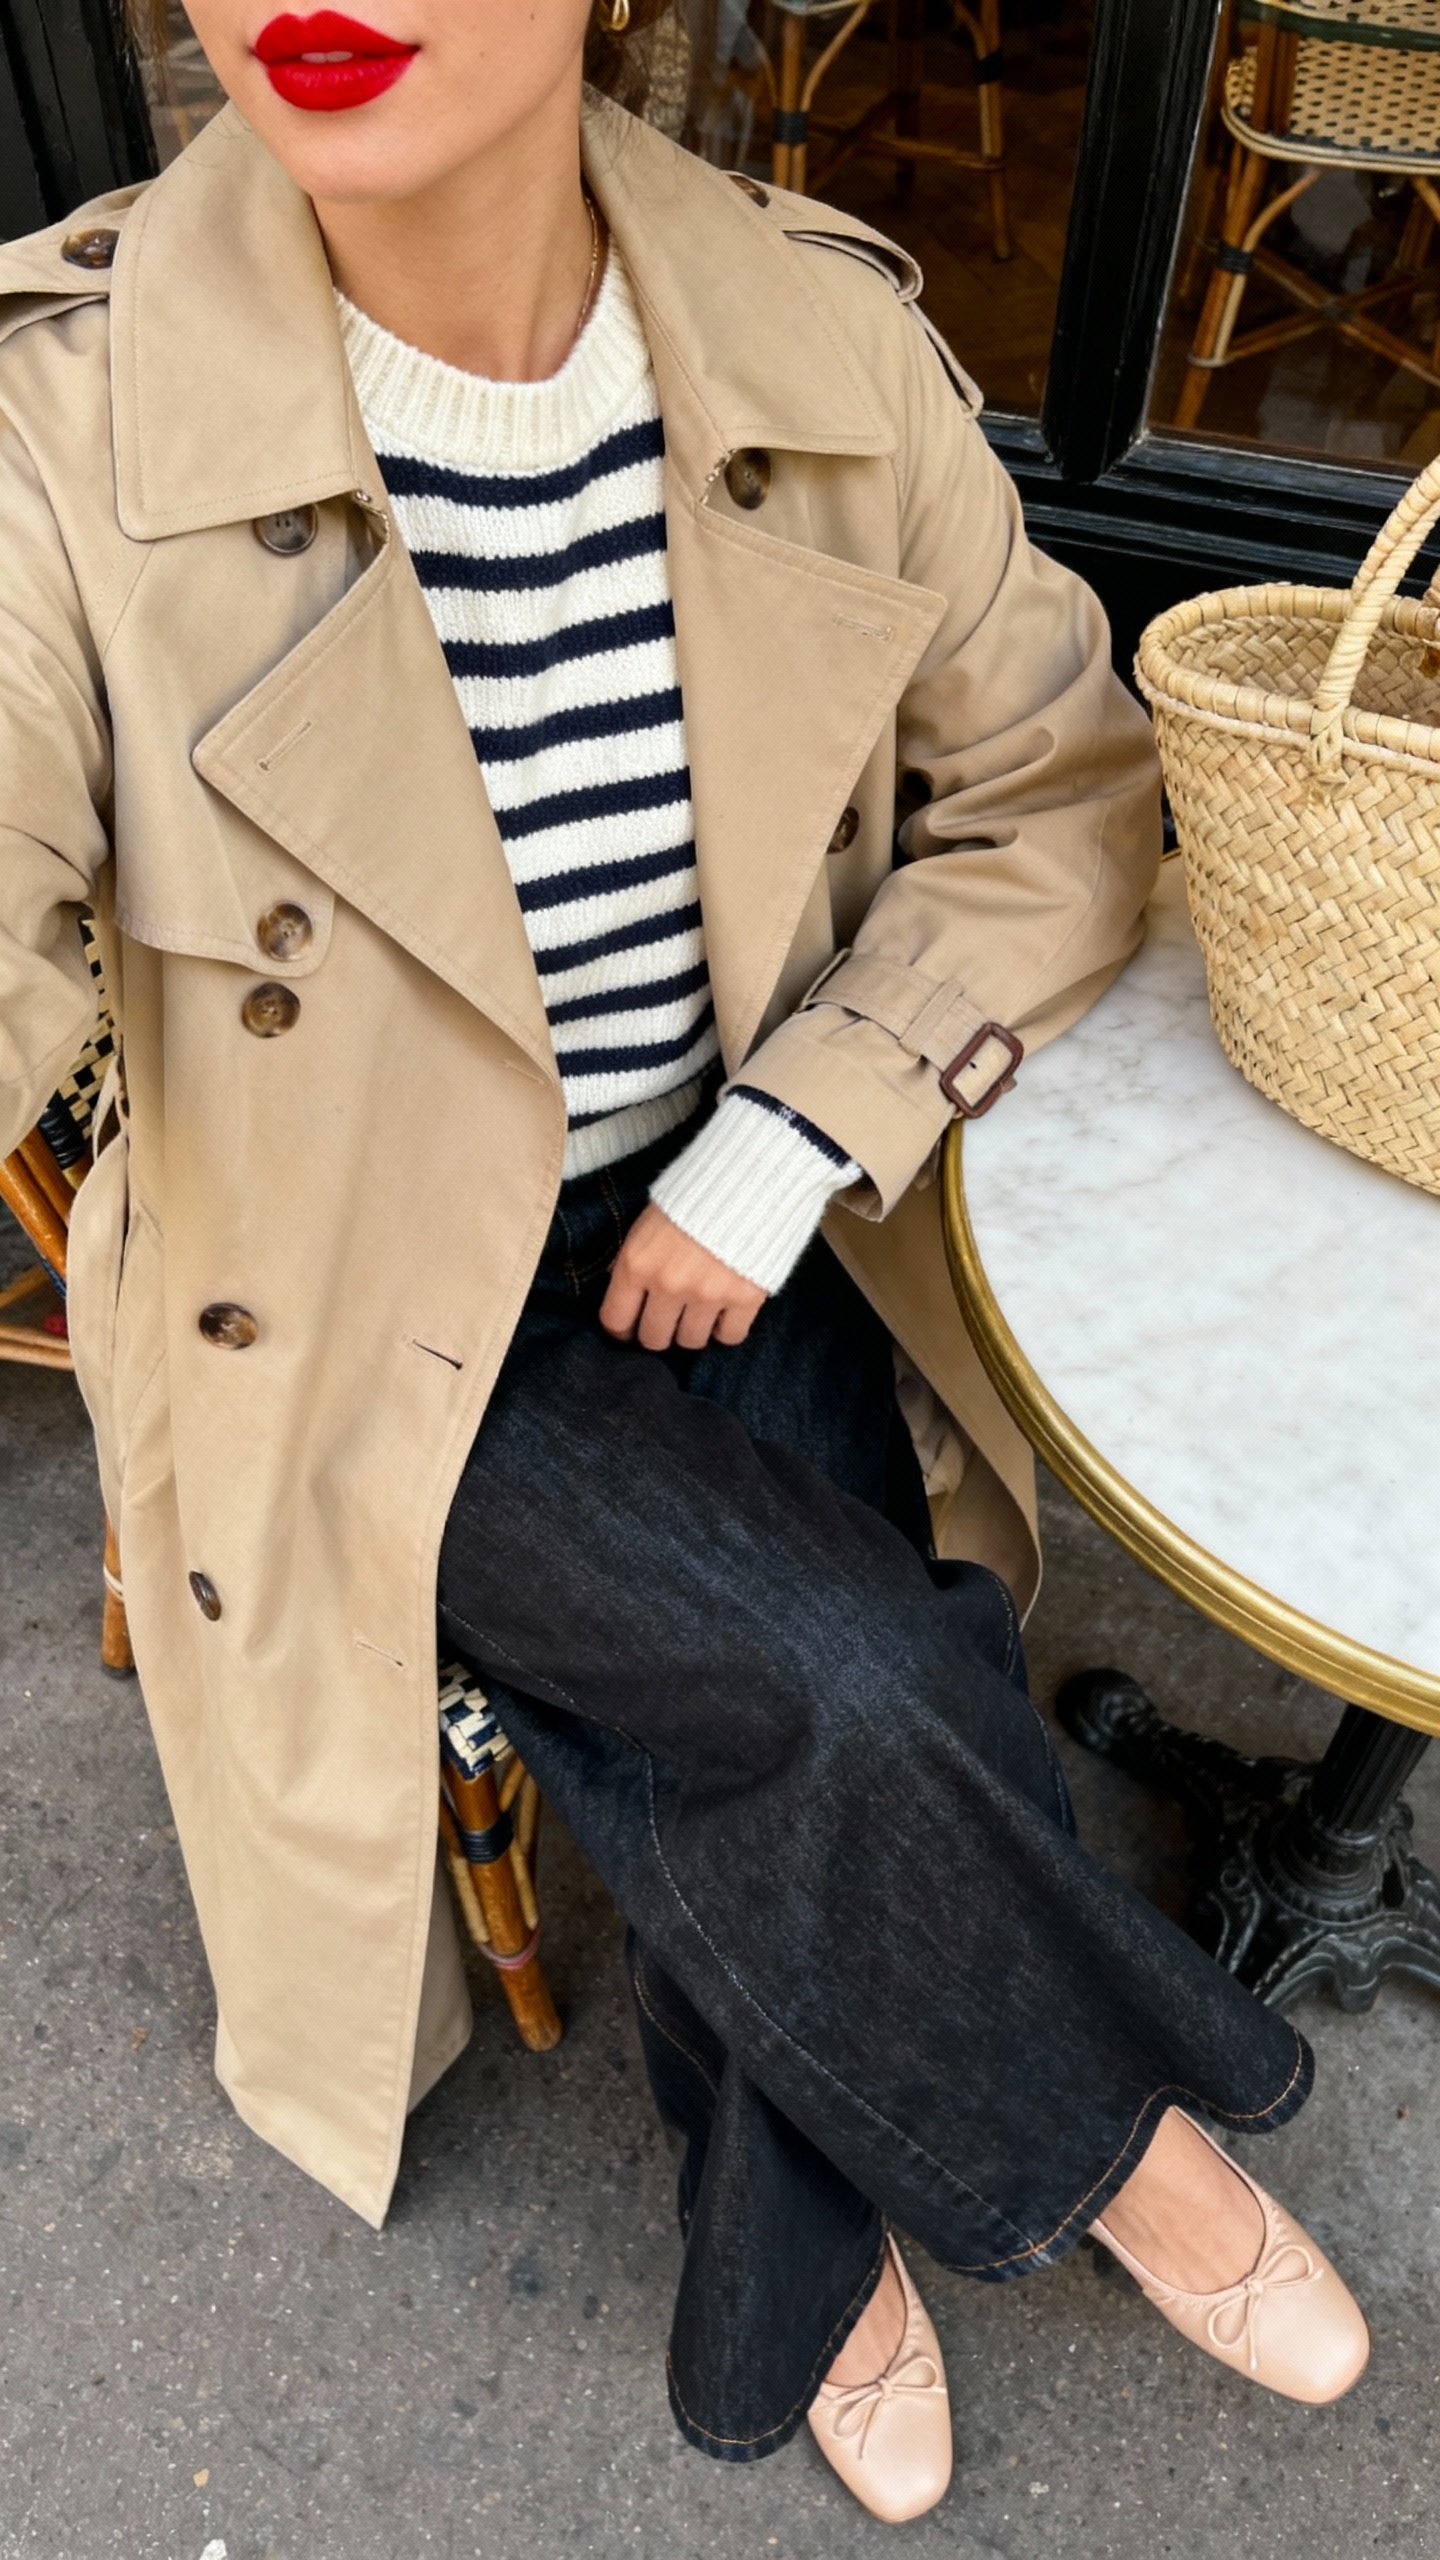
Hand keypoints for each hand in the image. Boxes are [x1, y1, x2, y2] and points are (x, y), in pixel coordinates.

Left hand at [598, 1203, 766, 1350]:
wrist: (749, 1176)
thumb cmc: (693, 1196)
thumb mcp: (648, 1222)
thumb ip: (633, 1262)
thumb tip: (623, 1297)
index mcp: (637, 1263)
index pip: (615, 1321)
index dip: (623, 1329)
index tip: (632, 1327)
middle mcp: (669, 1285)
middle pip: (654, 1339)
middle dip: (659, 1331)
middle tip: (670, 1318)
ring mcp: (708, 1294)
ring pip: (691, 1342)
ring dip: (694, 1329)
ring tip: (701, 1309)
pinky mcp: (745, 1298)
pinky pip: (730, 1337)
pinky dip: (727, 1328)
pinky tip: (727, 1310)